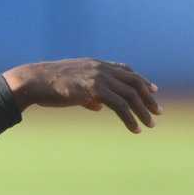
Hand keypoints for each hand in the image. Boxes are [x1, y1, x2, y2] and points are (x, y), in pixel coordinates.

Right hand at [2, 58, 161, 133]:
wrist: (35, 81)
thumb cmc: (49, 86)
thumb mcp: (72, 88)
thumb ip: (88, 96)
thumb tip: (98, 106)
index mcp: (96, 65)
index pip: (126, 70)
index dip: (141, 80)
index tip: (153, 90)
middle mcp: (101, 68)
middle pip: (134, 82)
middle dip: (148, 97)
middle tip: (158, 112)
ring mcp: (99, 77)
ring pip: (130, 95)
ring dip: (143, 111)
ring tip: (150, 125)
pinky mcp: (95, 89)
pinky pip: (120, 105)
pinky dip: (130, 118)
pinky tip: (134, 129)